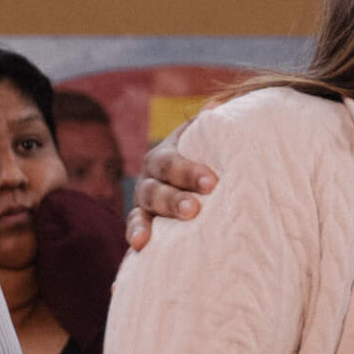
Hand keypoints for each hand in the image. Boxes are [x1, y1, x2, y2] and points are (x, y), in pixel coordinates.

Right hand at [123, 129, 217, 250]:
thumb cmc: (212, 159)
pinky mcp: (146, 223)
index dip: (189, 171)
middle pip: (156, 188)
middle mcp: (151, 177)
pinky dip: (135, 236)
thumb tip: (218, 105)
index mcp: (166, 154)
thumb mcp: (212, 142)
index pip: (172, 161)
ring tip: (149, 240)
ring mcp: (145, 202)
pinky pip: (135, 230)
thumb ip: (216, 129)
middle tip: (195, 209)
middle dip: (174, 200)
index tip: (212, 183)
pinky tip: (139, 248)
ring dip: (147, 224)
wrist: (202, 184)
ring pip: (144, 210)